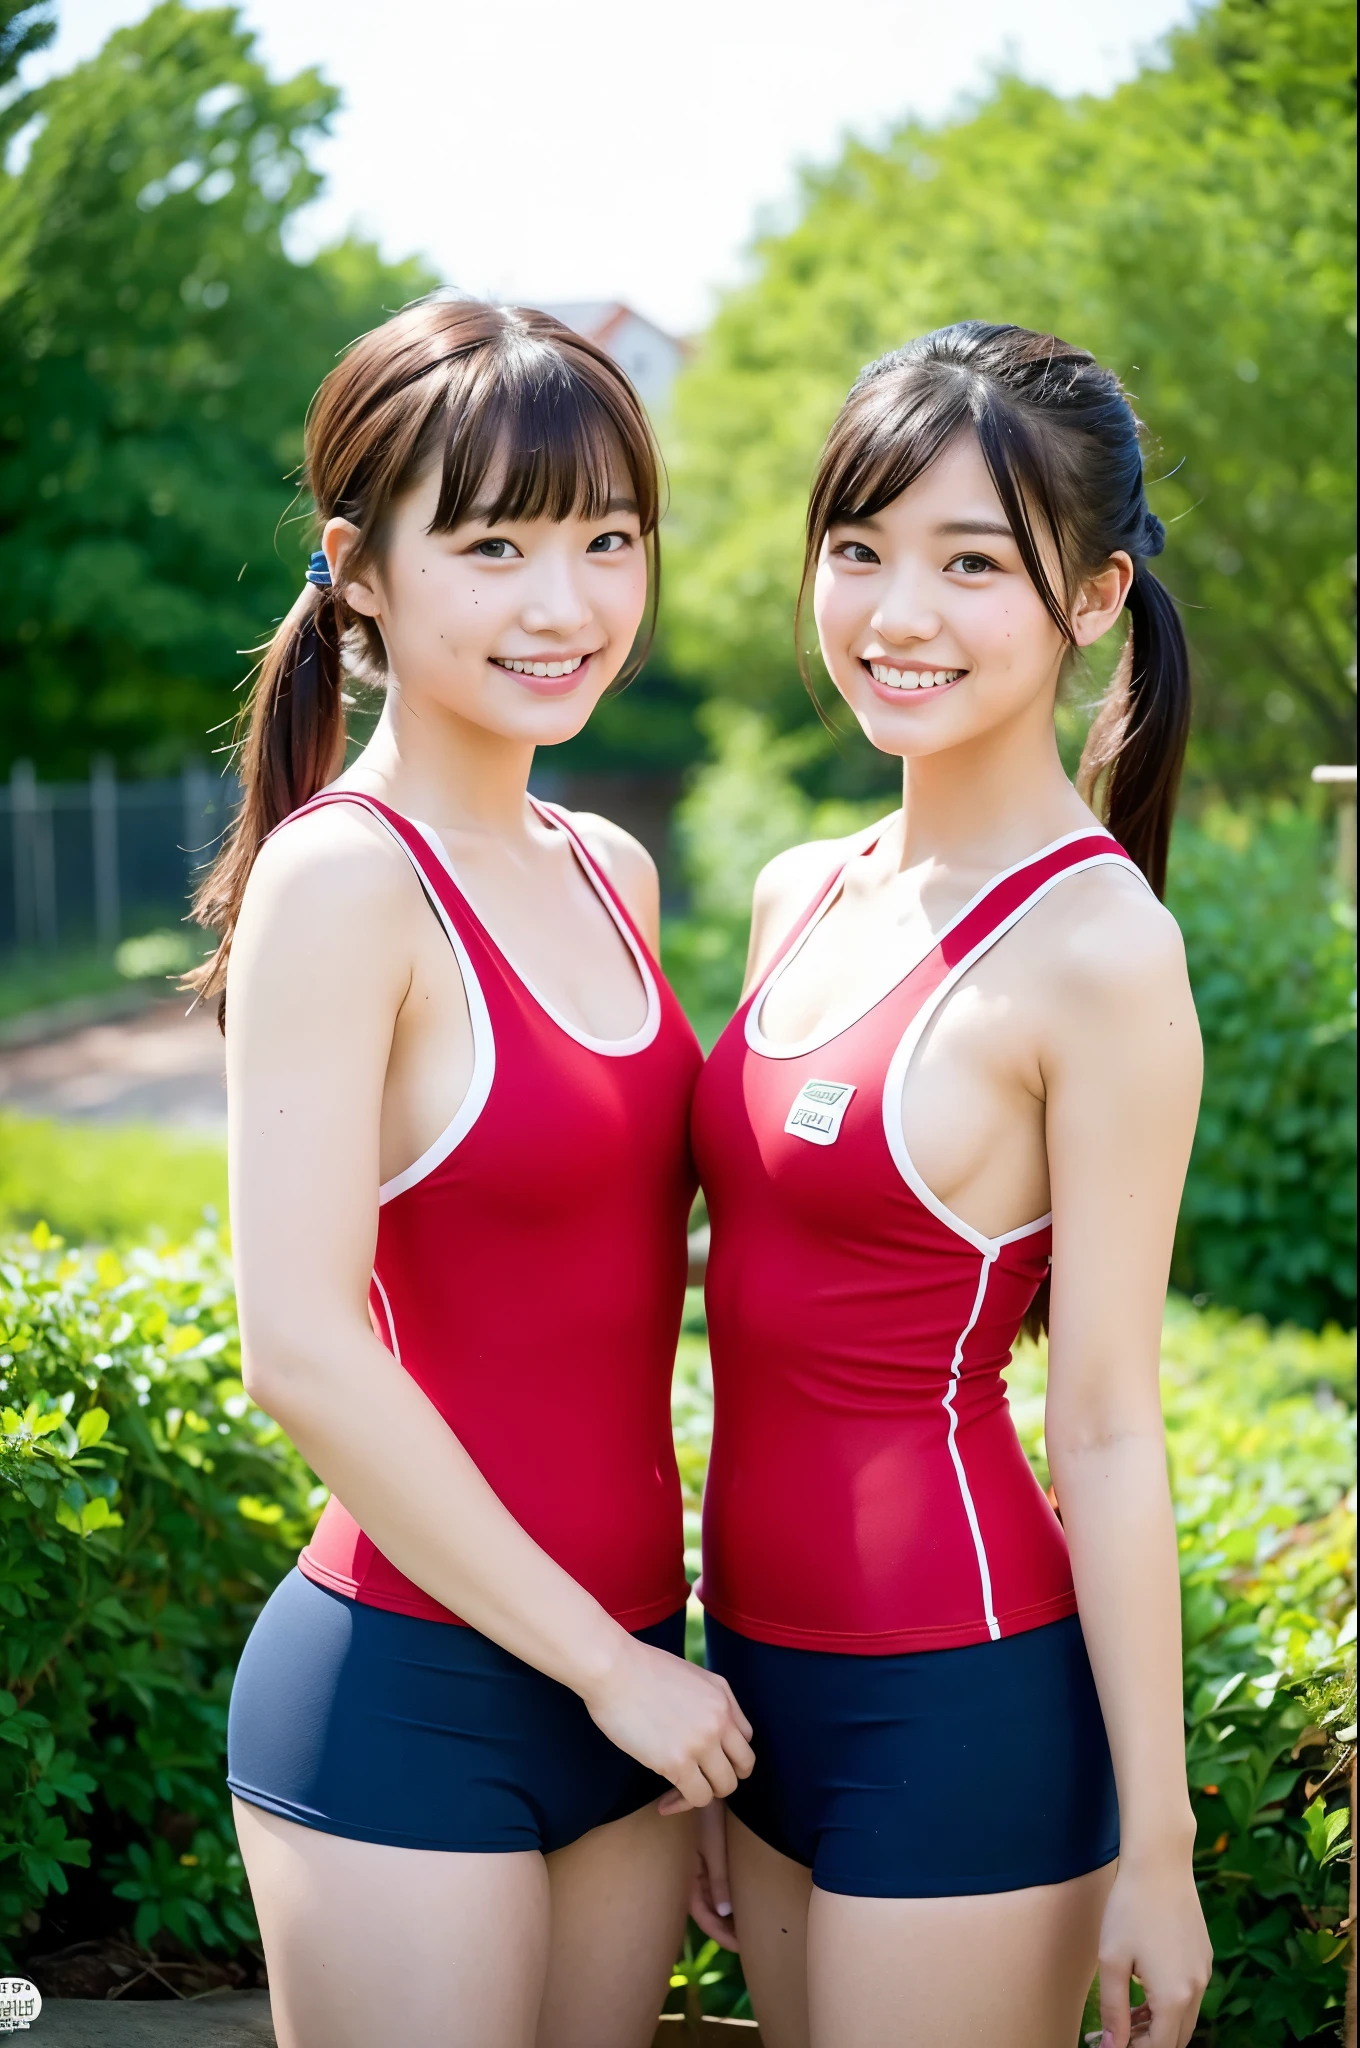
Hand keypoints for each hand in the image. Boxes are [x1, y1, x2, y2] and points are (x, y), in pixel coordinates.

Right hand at [582, 1637, 753, 1810]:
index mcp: (723, 1697)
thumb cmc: (639, 1668)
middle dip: (722, 1776)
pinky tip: (664, 1803)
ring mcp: (702, 1743)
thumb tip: (707, 1730)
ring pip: (725, 1787)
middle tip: (698, 1777)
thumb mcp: (690, 1675)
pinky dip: (683, 1804)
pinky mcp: (678, 1762)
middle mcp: (720, 1720)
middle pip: (744, 1766)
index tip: (704, 1758)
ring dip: (705, 1792)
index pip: (746, 1739)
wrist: (612, 1669)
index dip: (727, 1753)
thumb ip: (707, 1701)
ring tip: (681, 1790)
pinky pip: (698, 1798)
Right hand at [690, 1800, 738, 1949]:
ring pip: (714, 1897)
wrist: (707, 1781)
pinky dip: (728, 1895)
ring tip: (748, 1926)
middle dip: (725, 1928)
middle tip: (748, 1942)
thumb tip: (725, 1912)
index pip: (703, 1914)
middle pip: (708, 1910)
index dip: (720, 1933)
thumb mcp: (714, 1845)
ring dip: (727, 1913)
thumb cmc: (707, 1811)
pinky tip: (742, 1901)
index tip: (741, 1946)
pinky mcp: (708, 1854)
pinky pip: (717, 1882)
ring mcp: (700, 1864)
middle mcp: (692, 1872)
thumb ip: (718, 1878)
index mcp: (687, 1873)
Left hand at [1097, 1854, 1211, 2047]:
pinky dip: (1171, 2001)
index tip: (1114, 2044)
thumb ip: (1113, 2009)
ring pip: (1185, 2016)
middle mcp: (1196, 1989)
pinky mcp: (1204, 1955)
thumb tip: (1113, 2045)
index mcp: (1173, 1997)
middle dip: (1150, 2041)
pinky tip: (1145, 1986)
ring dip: (1160, 2023)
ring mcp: (1204, 1972)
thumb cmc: (1130, 1909)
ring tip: (1129, 2014)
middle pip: (1177, 2037)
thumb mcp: (1111, 1960)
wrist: (1160, 1864)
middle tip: (1120, 2033)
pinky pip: (1190, 1992)